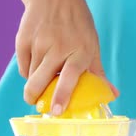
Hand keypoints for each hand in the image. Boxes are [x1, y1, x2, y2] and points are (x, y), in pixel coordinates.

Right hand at [16, 0, 117, 114]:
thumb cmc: (77, 24)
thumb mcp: (92, 45)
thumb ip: (98, 73)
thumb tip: (112, 95)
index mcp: (79, 51)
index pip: (69, 78)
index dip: (62, 96)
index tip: (56, 110)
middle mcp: (58, 48)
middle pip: (40, 82)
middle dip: (35, 98)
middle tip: (38, 104)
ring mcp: (38, 44)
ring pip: (31, 77)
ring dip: (35, 83)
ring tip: (43, 75)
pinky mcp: (23, 40)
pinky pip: (23, 67)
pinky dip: (28, 71)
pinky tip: (36, 63)